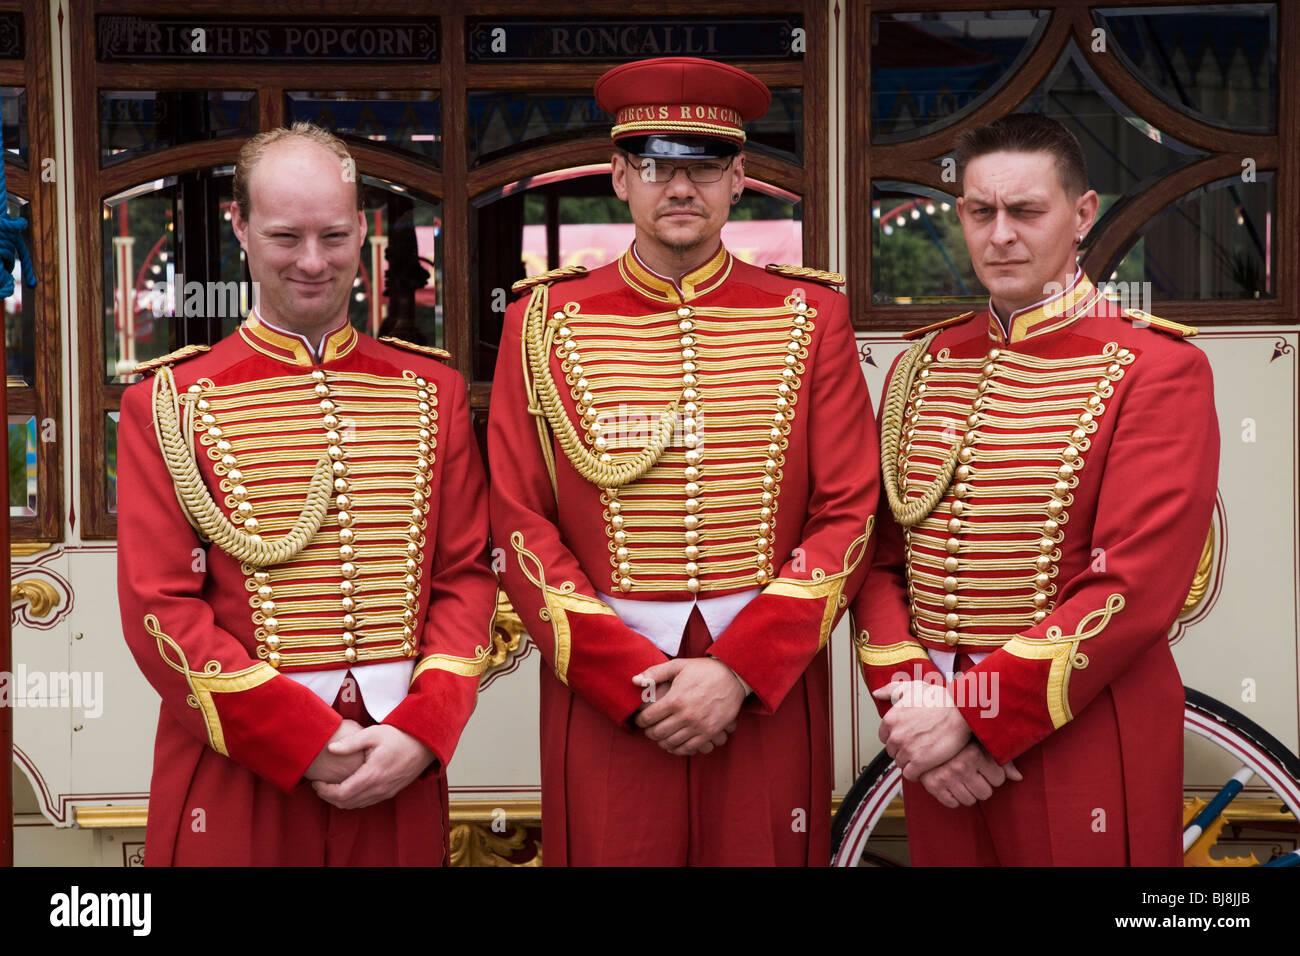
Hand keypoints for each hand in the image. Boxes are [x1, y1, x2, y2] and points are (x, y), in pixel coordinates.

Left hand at [310, 724, 435, 809]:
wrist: (424, 744)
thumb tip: (331, 749)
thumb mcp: (373, 734)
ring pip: (356, 805)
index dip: (324, 791)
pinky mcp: (390, 792)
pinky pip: (366, 802)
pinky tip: (348, 787)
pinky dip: (353, 799)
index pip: (341, 793)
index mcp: (372, 775)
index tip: (315, 782)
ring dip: (340, 800)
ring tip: (330, 787)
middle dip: (328, 797)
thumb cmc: (399, 736)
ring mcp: (385, 792)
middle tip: (319, 786)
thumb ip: (351, 743)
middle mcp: (378, 788)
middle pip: (346, 803)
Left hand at [633, 658, 745, 755]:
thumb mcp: (678, 666)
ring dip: (662, 742)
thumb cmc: (704, 670)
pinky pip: (689, 748)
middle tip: (648, 729)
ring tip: (660, 736)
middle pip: (658, 733)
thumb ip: (654, 673)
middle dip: (649, 733)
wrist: (733, 677)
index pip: (648, 718)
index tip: (640, 720)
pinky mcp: (709, 733)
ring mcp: (698, 726)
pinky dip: (678, 749)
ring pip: (671, 743)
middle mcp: (686, 716)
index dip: (640, 721)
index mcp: (675, 699)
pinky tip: (674, 744)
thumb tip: (634, 681)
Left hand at [872, 680, 970, 780]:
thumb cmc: (940, 698)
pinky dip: (917, 773)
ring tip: (923, 756)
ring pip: (901, 763)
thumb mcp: (912, 687)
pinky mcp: (919, 762)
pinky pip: (910, 774)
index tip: (907, 737)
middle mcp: (895, 735)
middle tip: (918, 746)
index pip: (885, 737)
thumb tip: (877, 694)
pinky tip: (926, 766)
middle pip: (892, 751)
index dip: (897, 738)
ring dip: (910, 762)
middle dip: (903, 750)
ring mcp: (906, 749)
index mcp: (890, 719)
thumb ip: (891, 690)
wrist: (960, 711)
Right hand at [918, 740, 1022, 807]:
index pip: (999, 779)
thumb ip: (1003, 759)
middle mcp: (960, 765)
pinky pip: (952, 803)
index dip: (994, 774)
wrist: (924, 733)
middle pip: (986, 793)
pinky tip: (951, 784)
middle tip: (973, 774)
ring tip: (962, 778)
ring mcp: (945, 776)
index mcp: (975, 753)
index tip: (985, 766)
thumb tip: (1018, 778)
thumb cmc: (958, 737)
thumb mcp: (981, 742)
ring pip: (970, 800)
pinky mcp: (932, 785)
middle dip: (982, 785)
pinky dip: (953, 797)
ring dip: (968, 792)